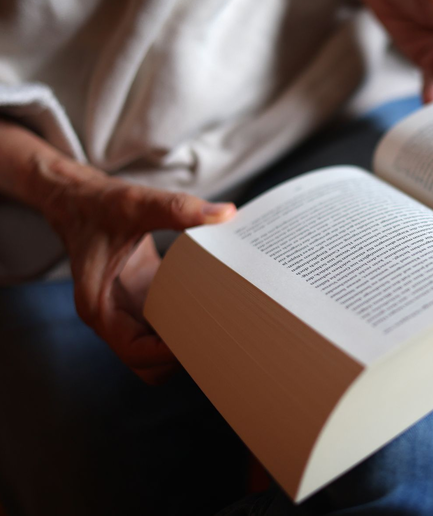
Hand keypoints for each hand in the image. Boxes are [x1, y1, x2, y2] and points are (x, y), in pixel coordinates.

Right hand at [40, 159, 235, 383]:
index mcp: (101, 307)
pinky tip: (213, 306)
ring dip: (185, 346)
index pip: (137, 353)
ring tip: (220, 326)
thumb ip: (177, 208)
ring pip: (158, 353)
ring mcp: (128, 311)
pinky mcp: (143, 300)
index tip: (205, 338)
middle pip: (149, 365)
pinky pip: (166, 328)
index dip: (170, 354)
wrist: (77, 199)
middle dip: (181, 358)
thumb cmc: (98, 205)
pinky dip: (186, 325)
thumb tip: (223, 213)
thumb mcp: (136, 202)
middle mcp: (113, 317)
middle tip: (219, 335)